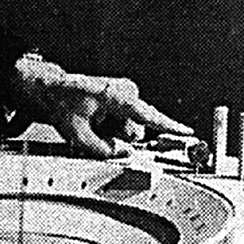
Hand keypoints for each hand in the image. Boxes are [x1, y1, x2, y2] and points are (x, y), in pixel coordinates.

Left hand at [12, 54, 192, 157]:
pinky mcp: (125, 98)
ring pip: (129, 129)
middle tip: (93, 129)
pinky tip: (96, 118)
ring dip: (112, 131)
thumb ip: (102, 149)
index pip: (148, 115)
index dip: (169, 127)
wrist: (55, 90)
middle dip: (116, 137)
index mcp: (116, 96)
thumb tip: (123, 153)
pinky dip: (111, 125)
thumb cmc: (63, 105)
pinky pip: (125, 122)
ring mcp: (126, 93)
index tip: (188, 133)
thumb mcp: (76, 135)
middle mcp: (126, 91)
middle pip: (134, 131)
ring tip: (92, 122)